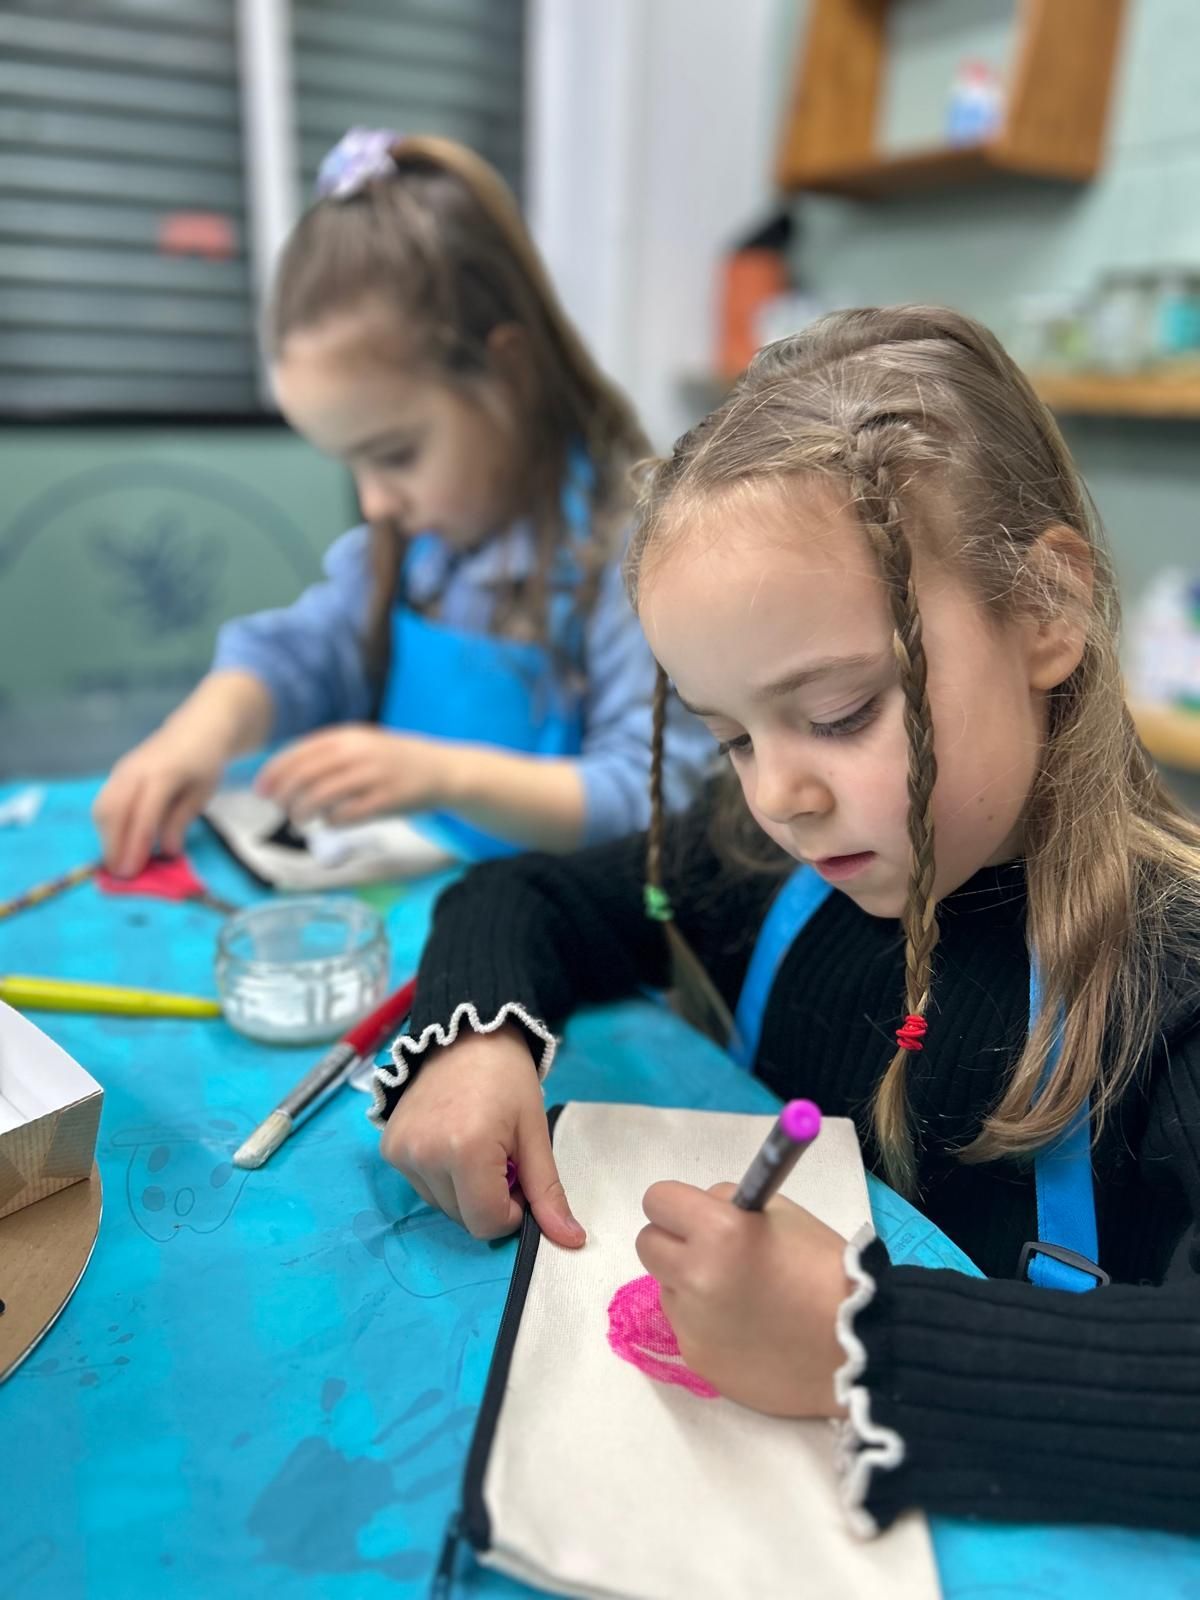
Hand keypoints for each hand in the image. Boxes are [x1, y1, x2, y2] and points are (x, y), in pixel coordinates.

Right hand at [94, 727, 222, 876]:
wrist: (196, 728)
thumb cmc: (203, 763)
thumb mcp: (202, 793)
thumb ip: (181, 821)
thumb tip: (168, 852)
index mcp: (164, 773)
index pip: (144, 813)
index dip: (136, 844)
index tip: (132, 873)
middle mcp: (136, 770)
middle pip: (113, 811)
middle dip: (113, 845)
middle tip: (122, 875)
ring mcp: (123, 769)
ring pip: (103, 808)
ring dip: (107, 838)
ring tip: (120, 862)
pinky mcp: (116, 774)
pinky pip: (104, 803)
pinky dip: (107, 827)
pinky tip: (118, 843)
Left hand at [256, 725, 460, 824]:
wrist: (442, 770)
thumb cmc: (394, 760)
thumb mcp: (361, 744)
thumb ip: (328, 754)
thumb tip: (283, 775)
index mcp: (348, 736)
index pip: (299, 753)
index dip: (275, 773)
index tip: (261, 790)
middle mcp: (358, 753)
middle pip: (305, 776)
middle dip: (284, 795)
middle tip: (278, 808)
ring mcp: (373, 777)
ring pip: (321, 797)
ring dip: (303, 812)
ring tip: (299, 820)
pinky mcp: (386, 801)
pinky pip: (346, 815)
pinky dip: (330, 821)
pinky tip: (329, 821)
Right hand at [380, 1025, 585, 1249]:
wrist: (466, 1033)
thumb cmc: (507, 1078)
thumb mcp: (534, 1132)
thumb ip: (547, 1191)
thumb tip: (572, 1241)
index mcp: (466, 1150)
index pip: (487, 1223)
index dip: (512, 1210)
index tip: (519, 1176)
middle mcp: (425, 1155)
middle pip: (463, 1218)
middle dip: (489, 1199)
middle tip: (501, 1156)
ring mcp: (401, 1152)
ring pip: (442, 1206)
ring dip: (465, 1190)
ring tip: (476, 1145)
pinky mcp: (388, 1148)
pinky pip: (422, 1186)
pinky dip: (442, 1176)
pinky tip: (452, 1140)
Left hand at [636, 1182, 849, 1416]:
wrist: (855, 1347)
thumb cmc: (825, 1270)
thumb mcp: (781, 1214)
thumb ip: (730, 1205)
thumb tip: (699, 1209)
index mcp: (717, 1231)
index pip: (657, 1200)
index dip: (677, 1205)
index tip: (695, 1216)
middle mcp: (694, 1276)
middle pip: (647, 1244)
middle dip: (674, 1242)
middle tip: (709, 1252)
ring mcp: (691, 1323)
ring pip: (665, 1287)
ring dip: (688, 1284)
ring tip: (739, 1297)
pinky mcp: (696, 1359)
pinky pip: (685, 1326)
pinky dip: (705, 1322)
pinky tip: (745, 1329)